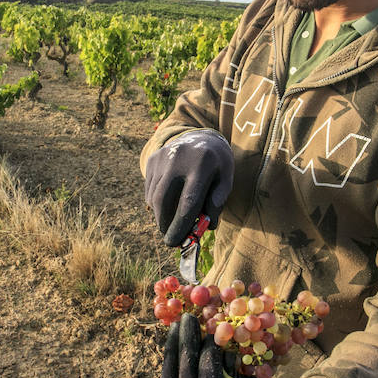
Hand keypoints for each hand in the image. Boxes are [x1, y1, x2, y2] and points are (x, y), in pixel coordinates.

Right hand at [144, 129, 233, 246]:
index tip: (176, 242)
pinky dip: (156, 202)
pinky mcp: (153, 158)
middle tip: (169, 239)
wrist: (202, 136)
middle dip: (164, 224)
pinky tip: (168, 203)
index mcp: (201, 164)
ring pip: (154, 196)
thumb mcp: (227, 178)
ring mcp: (162, 157)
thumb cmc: (217, 164)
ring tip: (171, 222)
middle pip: (163, 200)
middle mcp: (178, 159)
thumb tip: (207, 226)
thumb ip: (219, 201)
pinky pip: (150, 188)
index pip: (188, 201)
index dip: (180, 225)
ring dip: (160, 215)